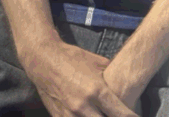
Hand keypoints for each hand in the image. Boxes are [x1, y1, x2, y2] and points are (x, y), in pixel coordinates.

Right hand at [20, 39, 138, 115]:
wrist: (44, 60)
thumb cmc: (73, 58)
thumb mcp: (97, 63)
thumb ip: (111, 76)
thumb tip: (124, 82)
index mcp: (96, 90)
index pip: (119, 113)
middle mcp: (83, 106)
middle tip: (119, 116)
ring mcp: (69, 115)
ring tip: (102, 114)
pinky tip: (88, 115)